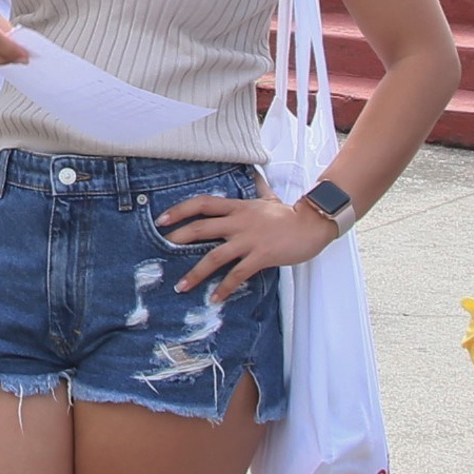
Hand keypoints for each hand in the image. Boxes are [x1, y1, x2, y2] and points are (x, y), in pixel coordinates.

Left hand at [155, 191, 336, 299]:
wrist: (312, 225)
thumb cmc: (290, 215)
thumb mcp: (270, 199)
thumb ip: (259, 189)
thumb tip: (256, 176)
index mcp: (238, 207)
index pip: (203, 204)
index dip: (180, 210)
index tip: (162, 219)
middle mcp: (239, 222)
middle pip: (201, 228)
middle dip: (178, 238)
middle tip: (162, 248)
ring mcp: (249, 240)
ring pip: (214, 256)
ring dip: (195, 273)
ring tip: (181, 286)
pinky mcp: (260, 257)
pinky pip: (237, 274)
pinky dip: (224, 288)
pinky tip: (215, 298)